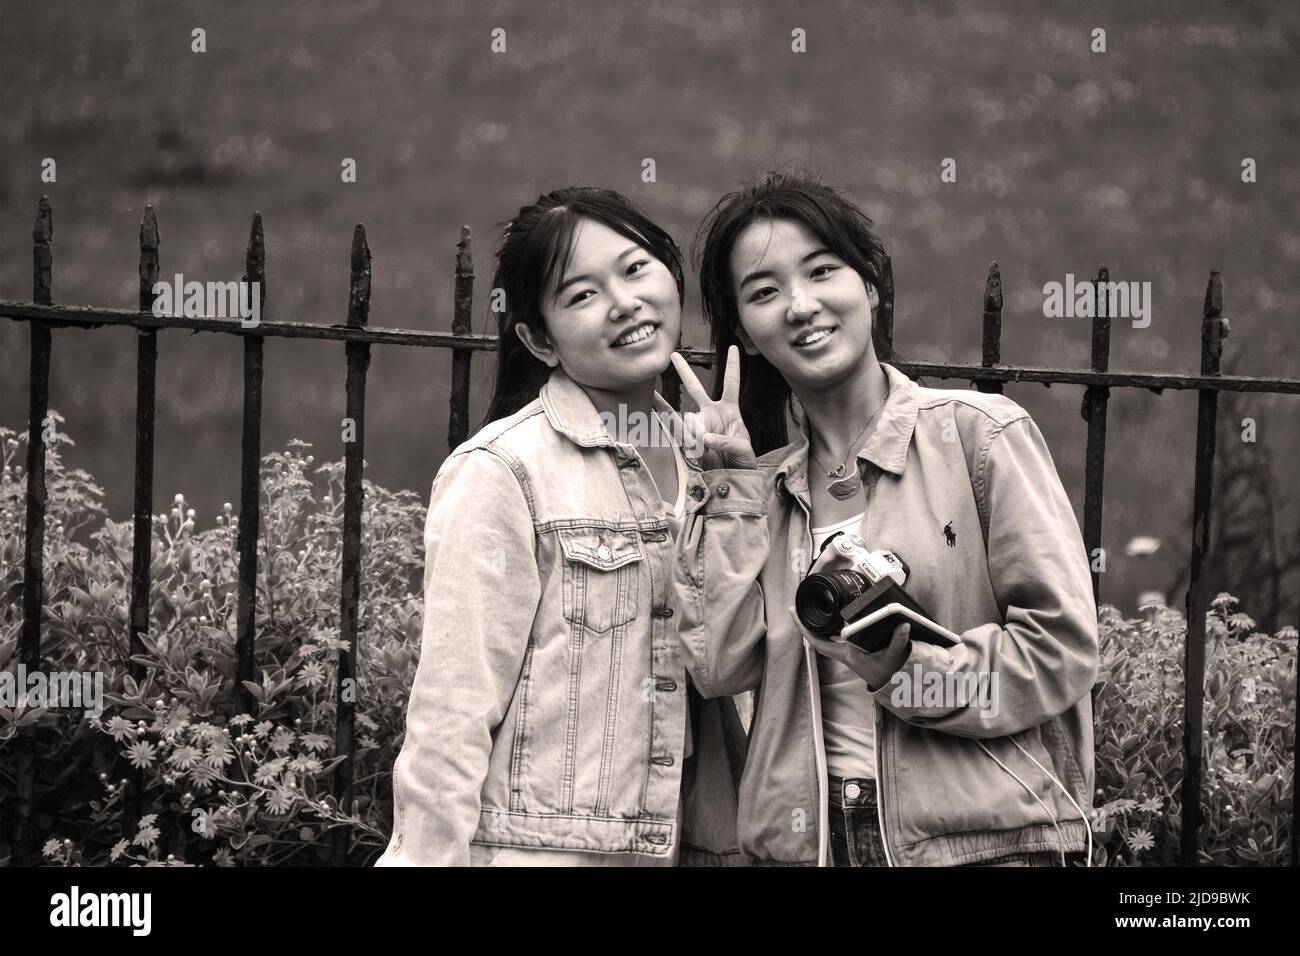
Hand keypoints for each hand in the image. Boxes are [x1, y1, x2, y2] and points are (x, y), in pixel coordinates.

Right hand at [671, 345, 757, 469]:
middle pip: (696, 388)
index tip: (733, 347)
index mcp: (729, 410)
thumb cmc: (742, 458)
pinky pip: (678, 434)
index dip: (732, 365)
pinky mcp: (689, 439)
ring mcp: (698, 425)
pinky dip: (681, 437)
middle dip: (684, 371)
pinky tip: (678, 435)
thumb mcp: (741, 447)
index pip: (731, 383)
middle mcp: (711, 413)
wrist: (733, 476)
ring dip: (695, 433)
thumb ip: (724, 441)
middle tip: (674, 355)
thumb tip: (704, 437)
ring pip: (688, 419)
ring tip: (706, 446)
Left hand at [790, 607, 911, 692]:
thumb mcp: (894, 657)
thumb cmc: (890, 674)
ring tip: (811, 610)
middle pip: (816, 638)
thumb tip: (904, 625)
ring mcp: (846, 653)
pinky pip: (835, 639)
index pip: (818, 642)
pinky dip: (830, 629)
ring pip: (825, 638)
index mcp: (847, 654)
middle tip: (797, 608)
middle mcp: (843, 653)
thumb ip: (899, 641)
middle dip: (806, 624)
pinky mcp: (852, 651)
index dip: (804, 628)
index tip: (794, 613)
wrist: (893, 687)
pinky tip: (832, 619)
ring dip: (817, 626)